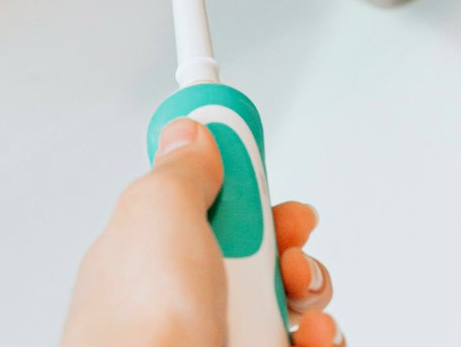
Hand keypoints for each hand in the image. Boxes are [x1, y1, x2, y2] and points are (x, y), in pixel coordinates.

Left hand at [60, 117, 342, 346]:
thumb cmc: (140, 329)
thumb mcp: (156, 213)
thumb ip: (181, 169)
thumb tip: (192, 133)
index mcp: (148, 253)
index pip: (199, 203)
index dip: (237, 183)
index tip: (260, 170)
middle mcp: (181, 299)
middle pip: (253, 248)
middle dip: (285, 236)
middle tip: (288, 237)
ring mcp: (216, 339)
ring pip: (285, 301)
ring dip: (308, 289)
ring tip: (300, 297)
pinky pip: (305, 344)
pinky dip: (320, 338)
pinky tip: (313, 336)